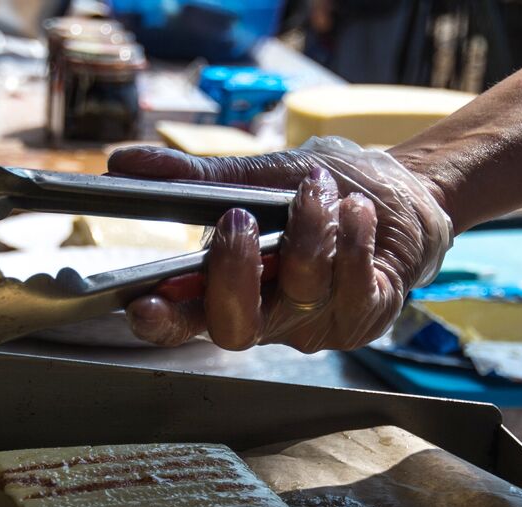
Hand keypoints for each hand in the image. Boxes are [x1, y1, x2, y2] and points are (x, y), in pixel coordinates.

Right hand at [107, 137, 452, 351]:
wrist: (401, 193)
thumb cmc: (323, 191)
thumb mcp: (253, 176)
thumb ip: (190, 178)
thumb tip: (120, 162)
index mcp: (224, 289)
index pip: (182, 321)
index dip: (161, 321)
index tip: (142, 304)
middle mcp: (264, 317)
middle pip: (233, 329)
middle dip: (232, 275)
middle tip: (237, 219)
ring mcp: (312, 323)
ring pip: (299, 293)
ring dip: (307, 230)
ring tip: (316, 188)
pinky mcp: (362, 316)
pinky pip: (351, 287)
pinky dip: (350, 239)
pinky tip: (355, 211)